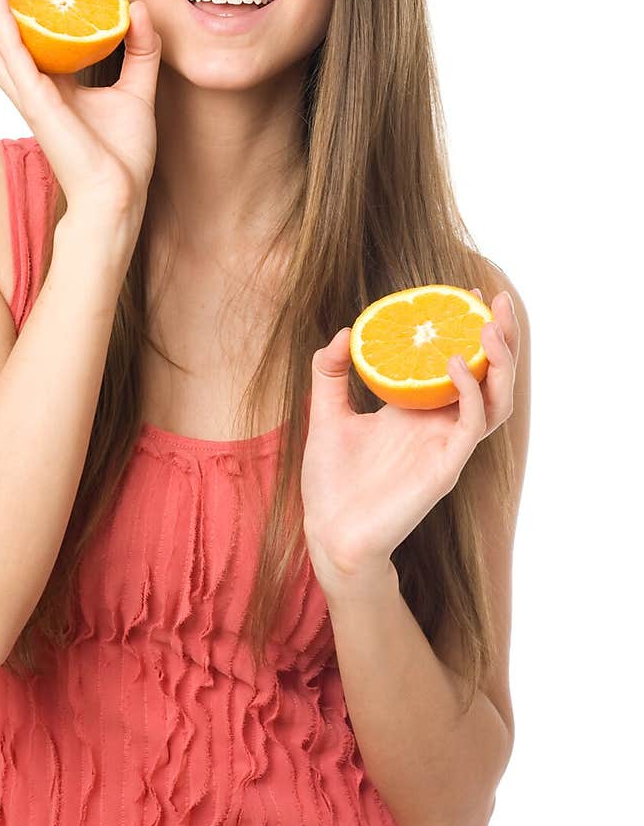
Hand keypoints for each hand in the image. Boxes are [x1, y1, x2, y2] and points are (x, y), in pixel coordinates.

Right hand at [0, 0, 161, 218]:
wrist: (120, 195)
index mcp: (50, 83)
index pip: (23, 31)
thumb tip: (138, 7)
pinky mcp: (34, 101)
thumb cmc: (124, 156)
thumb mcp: (138, 90)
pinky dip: (0, 19)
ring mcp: (27, 93)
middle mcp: (30, 85)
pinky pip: (9, 52)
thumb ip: (140, 49)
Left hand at [300, 288, 518, 598]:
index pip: (458, 364)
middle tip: (493, 299)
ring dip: (499, 361)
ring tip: (487, 325)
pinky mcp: (446, 467)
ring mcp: (448, 446)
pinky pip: (472, 425)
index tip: (464, 293)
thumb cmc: (330, 481)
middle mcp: (440, 425)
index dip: (467, 330)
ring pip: (496, 400)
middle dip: (500, 337)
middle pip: (489, 376)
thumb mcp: (326, 414)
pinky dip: (470, 392)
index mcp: (418, 411)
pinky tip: (453, 364)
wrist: (329, 533)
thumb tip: (344, 331)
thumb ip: (330, 373)